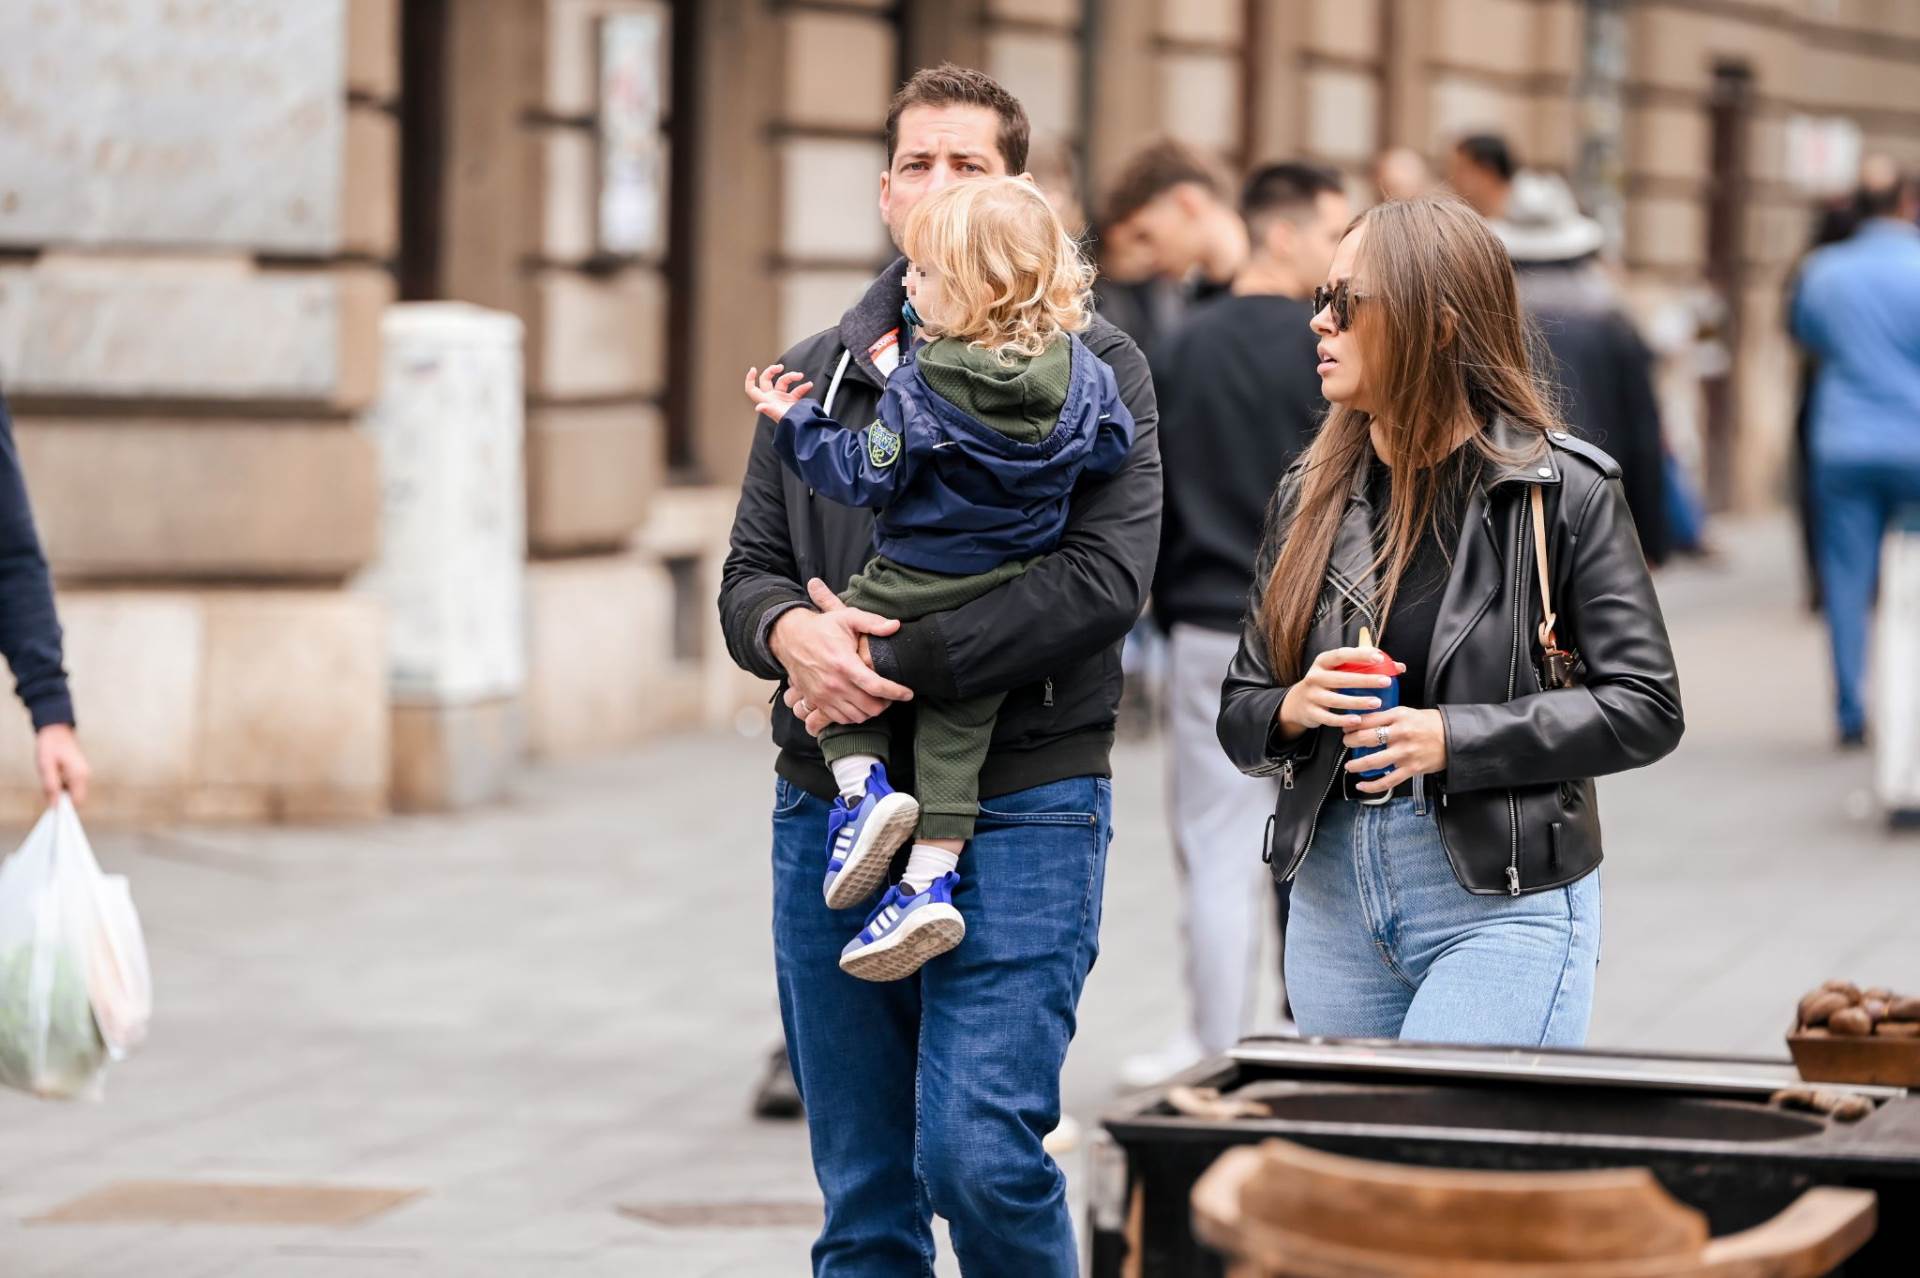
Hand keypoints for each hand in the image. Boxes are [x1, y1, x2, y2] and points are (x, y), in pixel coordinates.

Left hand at [35, 724, 89, 805]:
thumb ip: (50, 786)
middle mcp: (85, 775)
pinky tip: (54, 774)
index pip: (77, 801)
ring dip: (60, 791)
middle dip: (61, 798)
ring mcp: (84, 773)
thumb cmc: (50, 746)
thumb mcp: (45, 767)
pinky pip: (72, 785)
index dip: (65, 806)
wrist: (56, 730)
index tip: (51, 804)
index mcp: (79, 775)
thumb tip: (54, 805)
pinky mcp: (80, 772)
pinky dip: (61, 785)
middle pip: (75, 798)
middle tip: (47, 787)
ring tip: (49, 776)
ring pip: (73, 792)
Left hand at [744, 364, 814, 421]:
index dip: (749, 379)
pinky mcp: (792, 401)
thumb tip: (758, 407)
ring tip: (800, 376)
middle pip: (766, 380)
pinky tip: (809, 385)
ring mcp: (782, 398)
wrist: (803, 428)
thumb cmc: (789, 423)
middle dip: (771, 371)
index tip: (753, 369)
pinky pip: (797, 390)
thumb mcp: (778, 415)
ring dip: (792, 376)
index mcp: (766, 400)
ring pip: (783, 381)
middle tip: (780, 367)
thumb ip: (768, 409)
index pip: (752, 390)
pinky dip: (804, 387)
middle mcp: (772, 398)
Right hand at [772, 579, 912, 734]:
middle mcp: (834, 684)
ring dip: (871, 711)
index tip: (908, 693)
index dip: (896, 692)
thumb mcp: (846, 617)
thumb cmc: (821, 627)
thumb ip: (873, 622)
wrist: (788, 638)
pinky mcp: (816, 701)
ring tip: (877, 700)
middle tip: (892, 695)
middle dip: (886, 704)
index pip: (876, 686)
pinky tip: (860, 704)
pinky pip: (840, 719)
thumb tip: (896, 626)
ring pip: (857, 717)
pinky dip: (854, 716)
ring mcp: (823, 696)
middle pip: (870, 707)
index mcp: (844, 663)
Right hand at [1277, 646, 1406, 738]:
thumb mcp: (1339, 671)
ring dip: (1357, 701)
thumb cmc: (1327, 683)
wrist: (1297, 703)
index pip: (1341, 655)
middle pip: (1341, 678)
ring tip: (1377, 703)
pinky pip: (1329, 718)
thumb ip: (1366, 667)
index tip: (1379, 657)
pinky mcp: (1311, 712)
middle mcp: (1314, 677)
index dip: (1359, 655)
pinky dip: (1343, 719)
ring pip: (1335, 700)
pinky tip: (1358, 720)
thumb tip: (1399, 667)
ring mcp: (1311, 695)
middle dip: (1364, 680)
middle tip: (1386, 682)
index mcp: (1323, 662)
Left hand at [1343, 706, 1447, 794]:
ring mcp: (1405, 752)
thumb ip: (1388, 717)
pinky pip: (1387, 781)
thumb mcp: (1409, 712)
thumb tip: (1365, 722)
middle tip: (1347, 743)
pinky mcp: (1411, 768)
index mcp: (1399, 716)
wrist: (1455, 738)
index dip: (1352, 724)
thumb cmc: (1432, 724)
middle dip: (1350, 742)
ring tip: (1350, 766)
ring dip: (1356, 765)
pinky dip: (1372, 786)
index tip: (1345, 728)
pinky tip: (1362, 786)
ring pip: (1373, 761)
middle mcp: (1400, 733)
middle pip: (1366, 738)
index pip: (1368, 719)